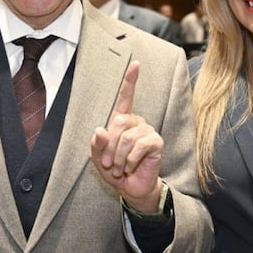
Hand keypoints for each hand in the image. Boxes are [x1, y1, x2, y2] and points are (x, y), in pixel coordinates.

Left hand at [90, 61, 163, 210]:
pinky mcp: (156, 143)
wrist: (131, 188)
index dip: (130, 80)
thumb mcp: (98, 158)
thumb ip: (96, 145)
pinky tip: (130, 168)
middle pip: (119, 122)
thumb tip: (100, 130)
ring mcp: (147, 131)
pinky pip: (139, 145)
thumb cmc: (115, 170)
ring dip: (118, 157)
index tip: (136, 63)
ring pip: (127, 137)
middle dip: (109, 146)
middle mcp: (136, 122)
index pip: (126, 97)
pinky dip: (130, 160)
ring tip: (119, 168)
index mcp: (122, 121)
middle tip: (108, 163)